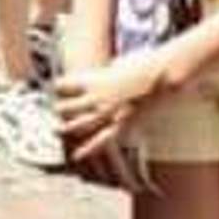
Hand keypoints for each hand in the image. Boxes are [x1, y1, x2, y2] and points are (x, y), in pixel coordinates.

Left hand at [53, 48, 175, 162]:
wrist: (163, 73)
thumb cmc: (145, 62)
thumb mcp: (120, 63)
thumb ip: (111, 71)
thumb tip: (111, 73)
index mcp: (94, 79)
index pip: (63, 84)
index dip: (58, 86)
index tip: (56, 87)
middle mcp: (97, 97)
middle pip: (67, 107)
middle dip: (59, 109)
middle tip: (55, 110)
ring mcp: (109, 112)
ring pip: (79, 124)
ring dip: (66, 128)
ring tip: (56, 130)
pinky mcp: (123, 123)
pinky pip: (102, 140)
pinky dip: (88, 149)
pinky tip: (77, 156)